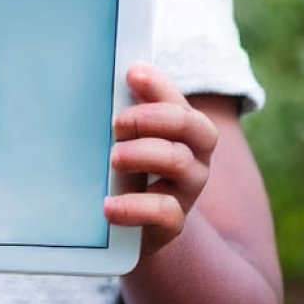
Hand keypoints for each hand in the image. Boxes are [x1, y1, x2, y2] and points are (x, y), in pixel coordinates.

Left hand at [104, 64, 218, 255]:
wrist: (135, 228)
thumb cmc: (131, 171)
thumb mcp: (129, 139)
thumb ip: (126, 111)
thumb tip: (114, 80)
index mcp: (185, 130)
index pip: (178, 100)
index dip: (158, 86)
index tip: (132, 75)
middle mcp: (194, 157)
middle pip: (188, 125)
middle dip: (149, 117)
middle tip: (117, 124)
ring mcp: (187, 191)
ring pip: (179, 162)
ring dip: (142, 153)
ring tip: (114, 158)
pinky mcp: (174, 224)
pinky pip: (167, 212)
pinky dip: (135, 206)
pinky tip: (109, 205)